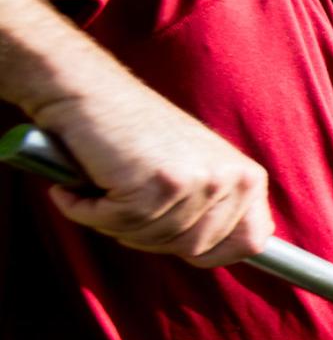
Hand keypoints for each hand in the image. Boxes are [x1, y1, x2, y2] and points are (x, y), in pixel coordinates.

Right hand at [34, 92, 272, 267]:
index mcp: (248, 178)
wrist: (87, 87)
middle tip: (122, 200)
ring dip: (115, 222)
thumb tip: (241, 251)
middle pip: (195, 248)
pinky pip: (122, 225)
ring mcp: (199, 182)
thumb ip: (220, 208)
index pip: (251, 242)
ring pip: (155, 239)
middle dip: (152, 235)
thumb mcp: (196, 168)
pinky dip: (88, 212)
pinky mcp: (160, 185)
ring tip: (103, 185)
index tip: (176, 239)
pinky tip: (75, 187)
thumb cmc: (135, 132)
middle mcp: (232, 179)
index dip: (211, 252)